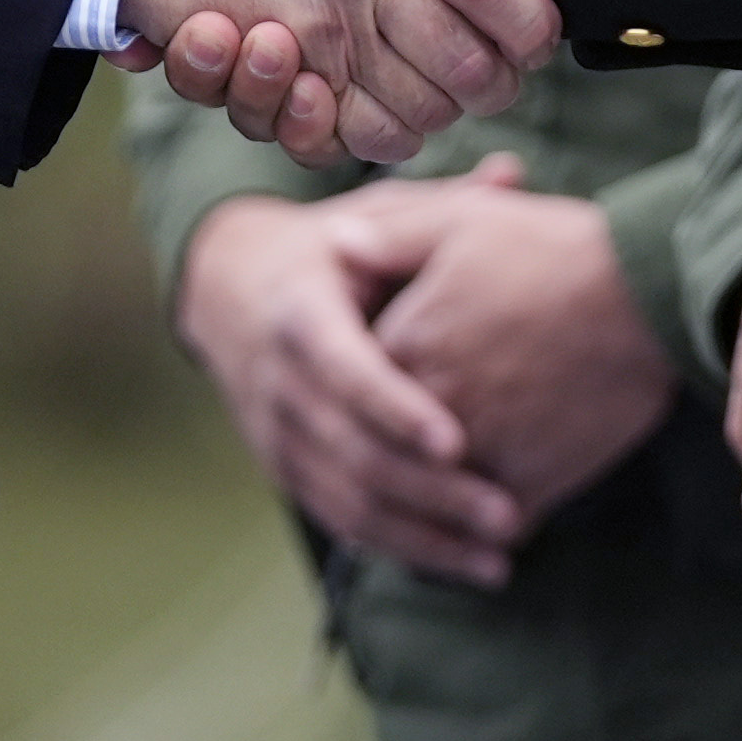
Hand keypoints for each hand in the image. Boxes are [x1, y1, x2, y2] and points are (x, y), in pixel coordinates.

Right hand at [173, 194, 527, 583]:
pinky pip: (343, 521)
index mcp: (302, 315)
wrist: (227, 289)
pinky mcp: (287, 472)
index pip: (347, 372)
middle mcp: (283, 384)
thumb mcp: (370, 218)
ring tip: (500, 557)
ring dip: (426, 538)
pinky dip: (402, 548)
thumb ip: (439, 208)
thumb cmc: (327, 247)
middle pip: (355, 453)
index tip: (456, 441)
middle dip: (433, 493)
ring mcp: (280, 436)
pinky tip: (461, 566)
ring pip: (350, 502)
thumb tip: (514, 174)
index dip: (398, 409)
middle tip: (508, 514)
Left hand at [346, 159, 672, 528]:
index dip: (366, 395)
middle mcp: (432, 406)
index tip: (377, 399)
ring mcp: (481, 450)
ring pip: (439, 499)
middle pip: (390, 452)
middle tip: (394, 475)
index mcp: (404, 345)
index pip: (355, 391)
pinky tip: (499, 529)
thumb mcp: (465, 223)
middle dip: (394, 461)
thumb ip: (392, 235)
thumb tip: (336, 244)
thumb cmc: (558, 248)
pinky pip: (498, 525)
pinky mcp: (531, 482)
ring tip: (444, 520)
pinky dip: (494, 531)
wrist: (649, 292)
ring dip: (439, 510)